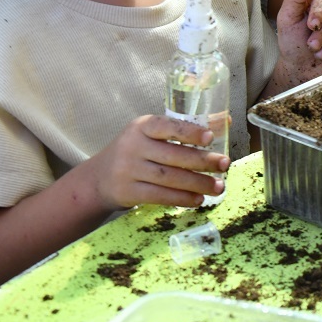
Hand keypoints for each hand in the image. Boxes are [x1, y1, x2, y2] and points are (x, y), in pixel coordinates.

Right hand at [82, 115, 228, 210]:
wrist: (97, 179)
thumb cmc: (135, 152)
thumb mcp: (149, 135)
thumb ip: (179, 131)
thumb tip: (224, 122)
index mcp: (142, 126)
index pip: (167, 126)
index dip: (189, 132)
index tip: (211, 137)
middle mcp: (133, 146)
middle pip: (173, 155)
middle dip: (202, 161)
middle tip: (224, 164)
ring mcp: (128, 171)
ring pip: (169, 178)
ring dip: (197, 183)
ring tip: (218, 186)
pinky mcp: (128, 192)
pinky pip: (160, 196)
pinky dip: (181, 198)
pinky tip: (198, 199)